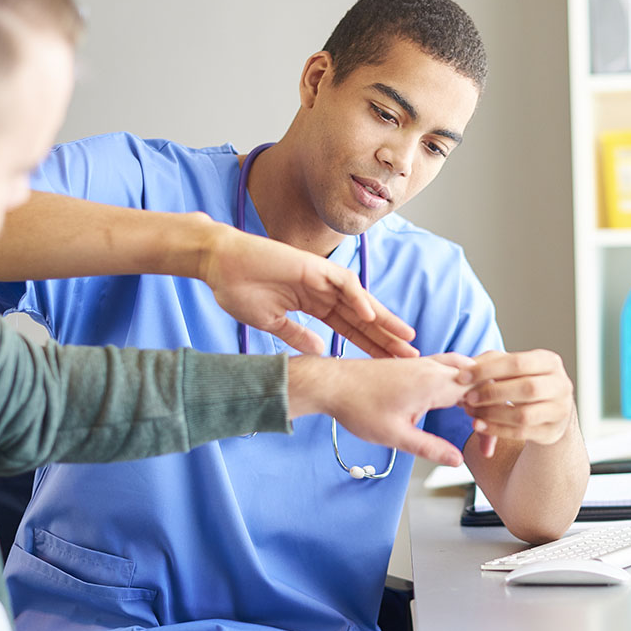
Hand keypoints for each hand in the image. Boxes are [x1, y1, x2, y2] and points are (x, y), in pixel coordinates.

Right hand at [202, 224, 416, 358]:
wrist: (219, 265)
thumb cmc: (239, 290)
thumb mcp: (272, 322)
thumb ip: (297, 335)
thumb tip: (320, 351)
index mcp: (314, 306)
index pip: (349, 329)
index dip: (370, 345)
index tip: (389, 365)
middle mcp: (323, 292)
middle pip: (362, 317)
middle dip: (386, 336)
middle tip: (411, 356)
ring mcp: (321, 278)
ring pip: (361, 300)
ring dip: (383, 318)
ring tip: (405, 337)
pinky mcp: (314, 265)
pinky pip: (343, 282)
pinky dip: (357, 298)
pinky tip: (370, 315)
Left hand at [289, 353, 476, 465]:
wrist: (332, 382)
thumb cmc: (358, 406)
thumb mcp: (395, 436)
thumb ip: (430, 448)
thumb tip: (456, 460)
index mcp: (433, 383)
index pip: (481, 396)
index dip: (493, 420)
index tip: (487, 445)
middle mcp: (432, 368)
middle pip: (479, 379)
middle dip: (491, 404)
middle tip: (489, 434)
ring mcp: (423, 363)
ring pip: (466, 369)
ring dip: (477, 390)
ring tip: (482, 415)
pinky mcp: (413, 364)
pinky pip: (450, 367)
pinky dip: (463, 381)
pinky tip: (459, 398)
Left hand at [461, 350, 575, 455]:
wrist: (549, 412)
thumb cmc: (525, 384)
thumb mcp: (512, 369)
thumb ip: (490, 363)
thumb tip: (464, 366)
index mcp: (549, 362)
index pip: (517, 363)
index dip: (487, 370)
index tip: (462, 376)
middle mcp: (560, 385)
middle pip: (526, 388)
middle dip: (492, 393)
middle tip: (467, 398)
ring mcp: (559, 410)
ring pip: (524, 414)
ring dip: (492, 414)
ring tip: (471, 413)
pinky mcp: (551, 432)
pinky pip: (521, 433)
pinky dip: (497, 430)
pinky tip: (479, 426)